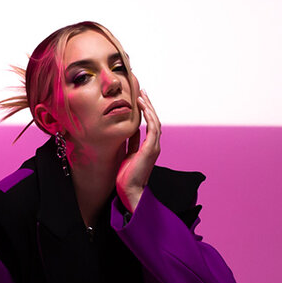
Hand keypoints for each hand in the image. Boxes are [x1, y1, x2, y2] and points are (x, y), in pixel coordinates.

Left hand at [116, 88, 161, 212]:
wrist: (129, 190)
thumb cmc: (126, 176)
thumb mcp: (127, 153)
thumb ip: (131, 142)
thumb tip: (130, 129)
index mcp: (148, 147)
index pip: (150, 124)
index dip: (145, 111)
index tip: (139, 100)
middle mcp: (154, 145)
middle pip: (154, 120)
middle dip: (148, 105)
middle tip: (142, 92)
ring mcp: (154, 147)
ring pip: (155, 121)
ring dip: (149, 107)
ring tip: (142, 95)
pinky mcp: (151, 149)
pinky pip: (153, 128)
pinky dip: (150, 116)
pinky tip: (143, 106)